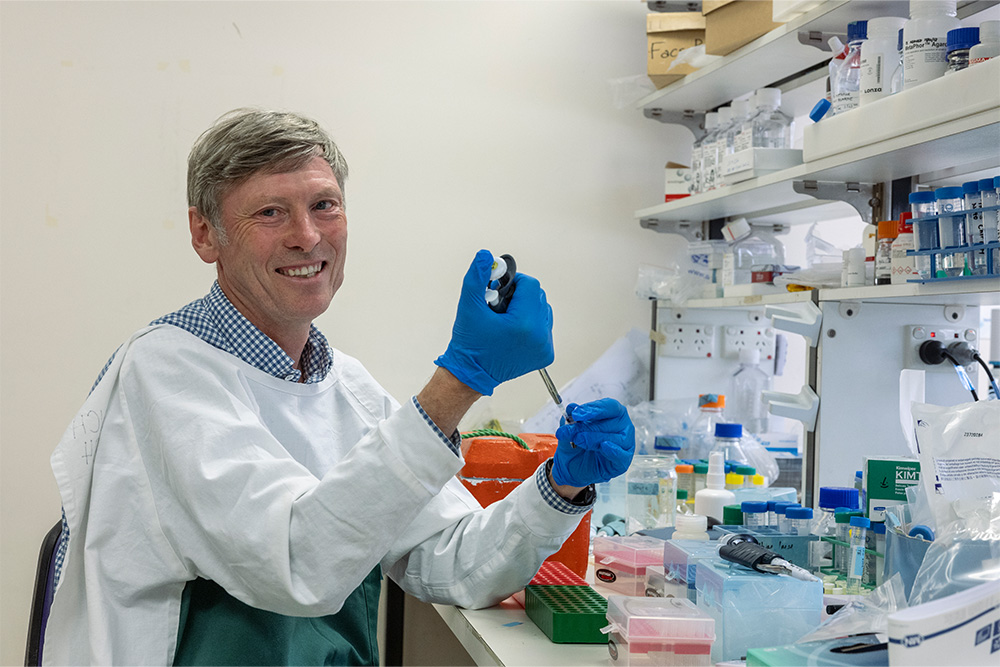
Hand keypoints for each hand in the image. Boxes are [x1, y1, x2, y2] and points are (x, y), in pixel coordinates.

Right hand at [434, 250, 553, 395]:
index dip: (513, 283)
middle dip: (519, 296)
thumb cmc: (470, 343)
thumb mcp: (469, 306)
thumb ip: (477, 277)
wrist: (471, 374)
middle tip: (499, 308)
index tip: (498, 292)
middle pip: (538, 296)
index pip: (530, 284)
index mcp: (524, 324)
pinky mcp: (546, 355)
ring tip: (506, 320)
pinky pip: (544, 327)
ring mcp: (545, 347)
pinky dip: (531, 324)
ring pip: (542, 310)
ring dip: (526, 309)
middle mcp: (540, 336)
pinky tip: (513, 331)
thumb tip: (486, 255)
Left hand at [551, 399, 634, 486]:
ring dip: (593, 439)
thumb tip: (571, 408)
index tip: (576, 413)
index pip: (608, 406)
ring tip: (577, 440)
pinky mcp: (623, 461)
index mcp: (613, 413)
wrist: (572, 467)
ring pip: (613, 438)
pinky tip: (604, 446)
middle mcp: (622, 426)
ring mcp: (625, 444)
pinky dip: (613, 450)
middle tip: (569, 431)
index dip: (593, 408)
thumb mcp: (568, 431)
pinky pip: (621, 455)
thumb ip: (570, 419)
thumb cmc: (575, 445)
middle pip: (609, 422)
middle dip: (586, 426)